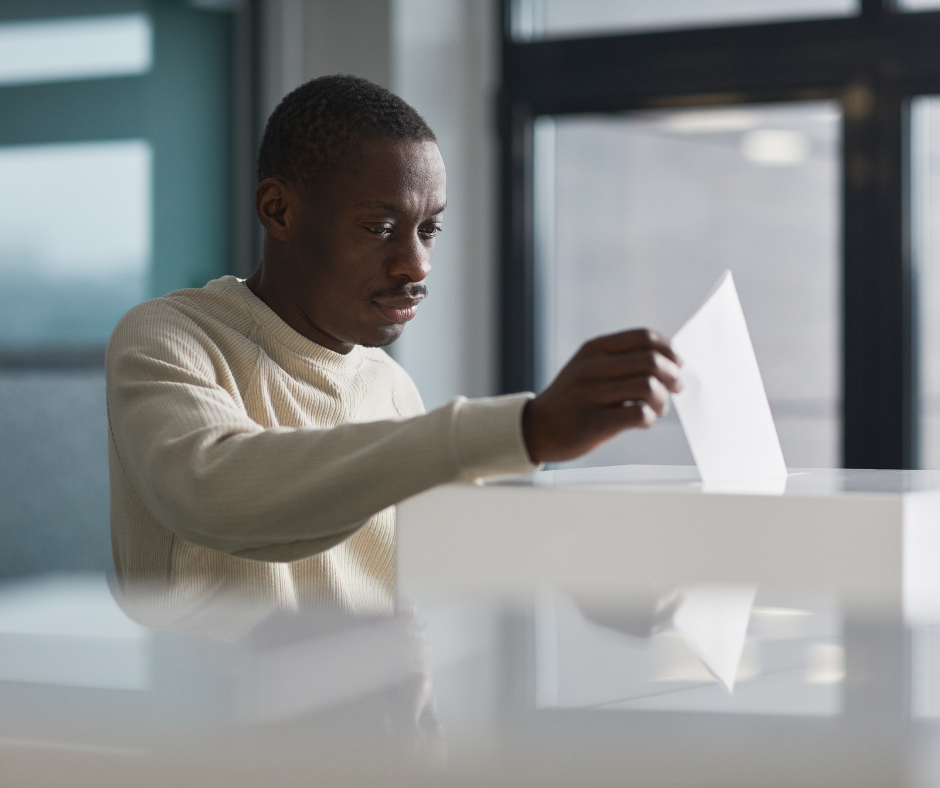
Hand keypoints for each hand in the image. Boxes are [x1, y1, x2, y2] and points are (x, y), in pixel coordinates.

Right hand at [522, 329, 681, 463]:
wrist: (535, 428)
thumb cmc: (571, 399)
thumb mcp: (587, 367)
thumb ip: (621, 360)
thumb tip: (669, 362)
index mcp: (594, 349)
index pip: (644, 337)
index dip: (669, 350)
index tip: (677, 364)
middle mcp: (592, 368)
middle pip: (651, 362)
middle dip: (673, 375)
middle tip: (676, 388)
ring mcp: (591, 395)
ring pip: (648, 387)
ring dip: (662, 399)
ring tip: (658, 407)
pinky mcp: (593, 423)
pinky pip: (638, 415)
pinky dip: (649, 418)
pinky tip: (643, 420)